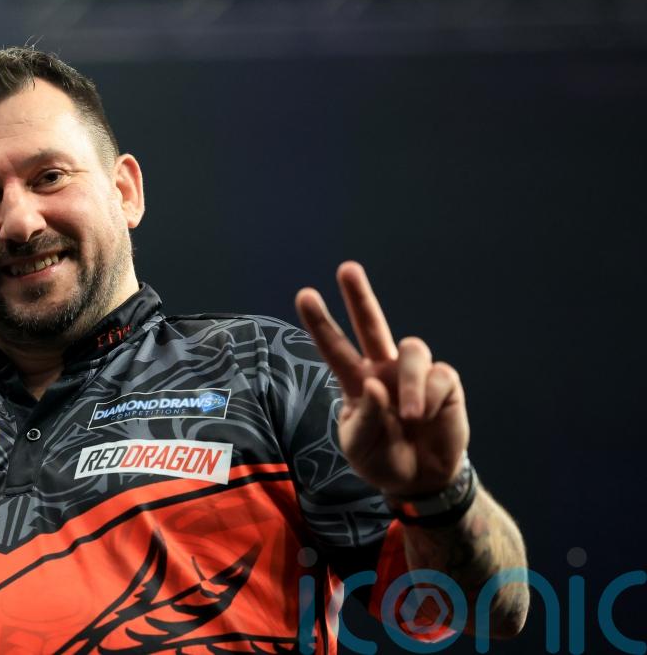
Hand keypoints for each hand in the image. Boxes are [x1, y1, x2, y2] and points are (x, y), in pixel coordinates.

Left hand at [295, 261, 467, 496]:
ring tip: (409, 417)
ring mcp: (413, 374)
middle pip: (371, 324)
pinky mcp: (444, 383)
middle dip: (360, 296)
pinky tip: (426, 418)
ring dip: (411, 384)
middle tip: (347, 269)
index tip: (305, 295)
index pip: (334, 347)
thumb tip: (375, 384)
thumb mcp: (359, 446)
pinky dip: (430, 398)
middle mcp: (383, 369)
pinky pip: (439, 376)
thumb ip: (363, 417)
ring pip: (412, 349)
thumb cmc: (381, 458)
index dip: (320, 322)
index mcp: (356, 381)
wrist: (420, 479)